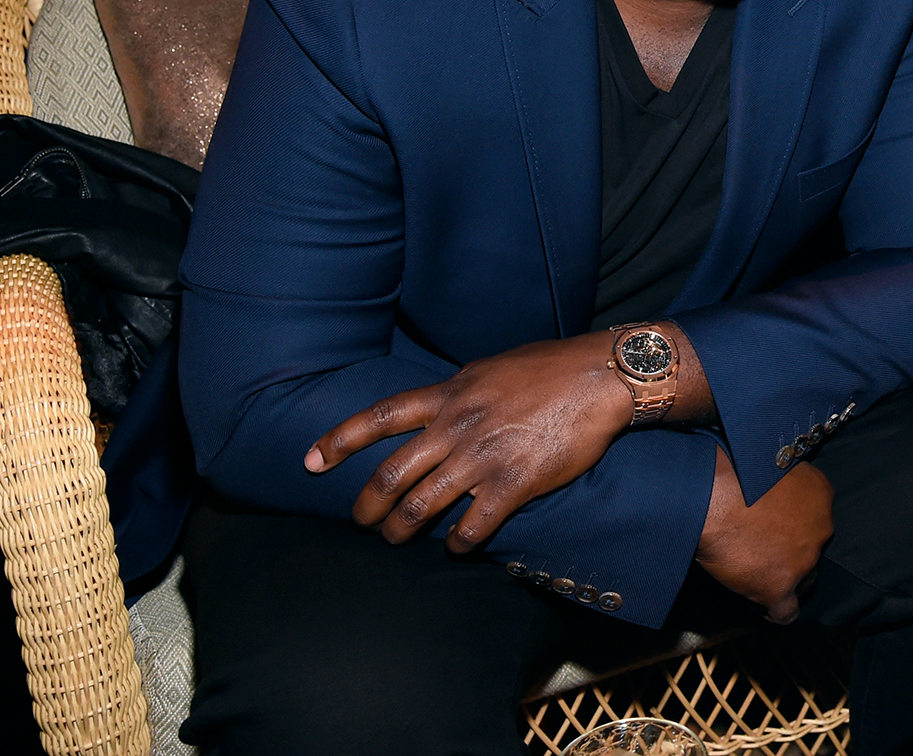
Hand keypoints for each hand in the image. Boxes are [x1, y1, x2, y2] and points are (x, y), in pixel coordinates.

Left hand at [305, 333, 631, 550]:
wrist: (601, 378)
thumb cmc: (551, 367)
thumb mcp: (492, 367)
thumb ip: (460, 390)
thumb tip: (441, 404)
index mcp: (449, 394)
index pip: (379, 417)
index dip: (339, 440)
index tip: (310, 462)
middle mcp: (457, 427)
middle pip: (391, 475)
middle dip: (367, 507)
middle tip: (361, 522)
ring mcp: (483, 458)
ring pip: (421, 506)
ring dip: (402, 531)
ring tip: (397, 540)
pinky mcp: (514, 484)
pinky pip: (471, 526)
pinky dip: (457, 543)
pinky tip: (456, 546)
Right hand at [694, 448, 832, 623]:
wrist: (713, 493)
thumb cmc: (734, 471)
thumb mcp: (772, 467)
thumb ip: (783, 487)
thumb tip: (773, 498)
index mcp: (820, 492)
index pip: (817, 516)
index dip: (796, 524)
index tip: (776, 526)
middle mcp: (820, 526)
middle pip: (812, 548)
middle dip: (792, 550)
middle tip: (764, 546)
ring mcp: (803, 560)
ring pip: (803, 579)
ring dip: (785, 578)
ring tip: (758, 574)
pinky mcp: (779, 586)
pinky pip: (786, 611)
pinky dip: (775, 611)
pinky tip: (764, 607)